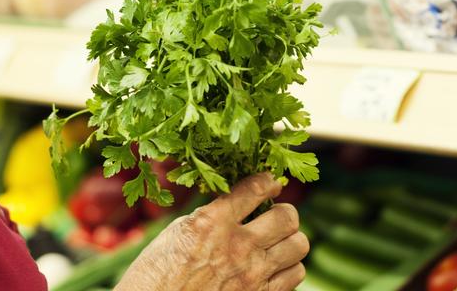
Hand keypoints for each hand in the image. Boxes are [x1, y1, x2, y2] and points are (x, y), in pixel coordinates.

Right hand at [116, 173, 308, 290]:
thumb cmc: (156, 273)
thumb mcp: (178, 232)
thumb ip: (212, 216)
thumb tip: (236, 203)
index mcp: (212, 223)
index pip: (255, 188)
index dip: (268, 181)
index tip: (270, 183)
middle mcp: (237, 246)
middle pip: (287, 217)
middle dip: (284, 213)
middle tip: (275, 216)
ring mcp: (252, 275)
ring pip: (299, 246)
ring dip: (289, 241)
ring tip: (276, 243)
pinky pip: (295, 275)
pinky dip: (288, 269)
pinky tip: (273, 267)